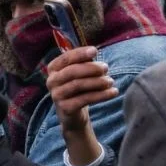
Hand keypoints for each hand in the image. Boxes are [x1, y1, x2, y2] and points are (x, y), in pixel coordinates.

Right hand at [46, 46, 116, 165]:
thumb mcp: (79, 74)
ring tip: (111, 81)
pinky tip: (113, 92)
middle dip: (91, 68)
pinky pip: (85, 99)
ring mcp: (57, 95)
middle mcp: (51, 81)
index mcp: (53, 69)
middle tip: (106, 68)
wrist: (73, 114)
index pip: (66, 58)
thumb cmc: (78, 88)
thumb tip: (94, 52)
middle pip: (72, 71)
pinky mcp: (65, 108)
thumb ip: (83, 62)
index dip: (80, 53)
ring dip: (97, 81)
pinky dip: (101, 95)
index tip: (95, 50)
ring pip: (78, 85)